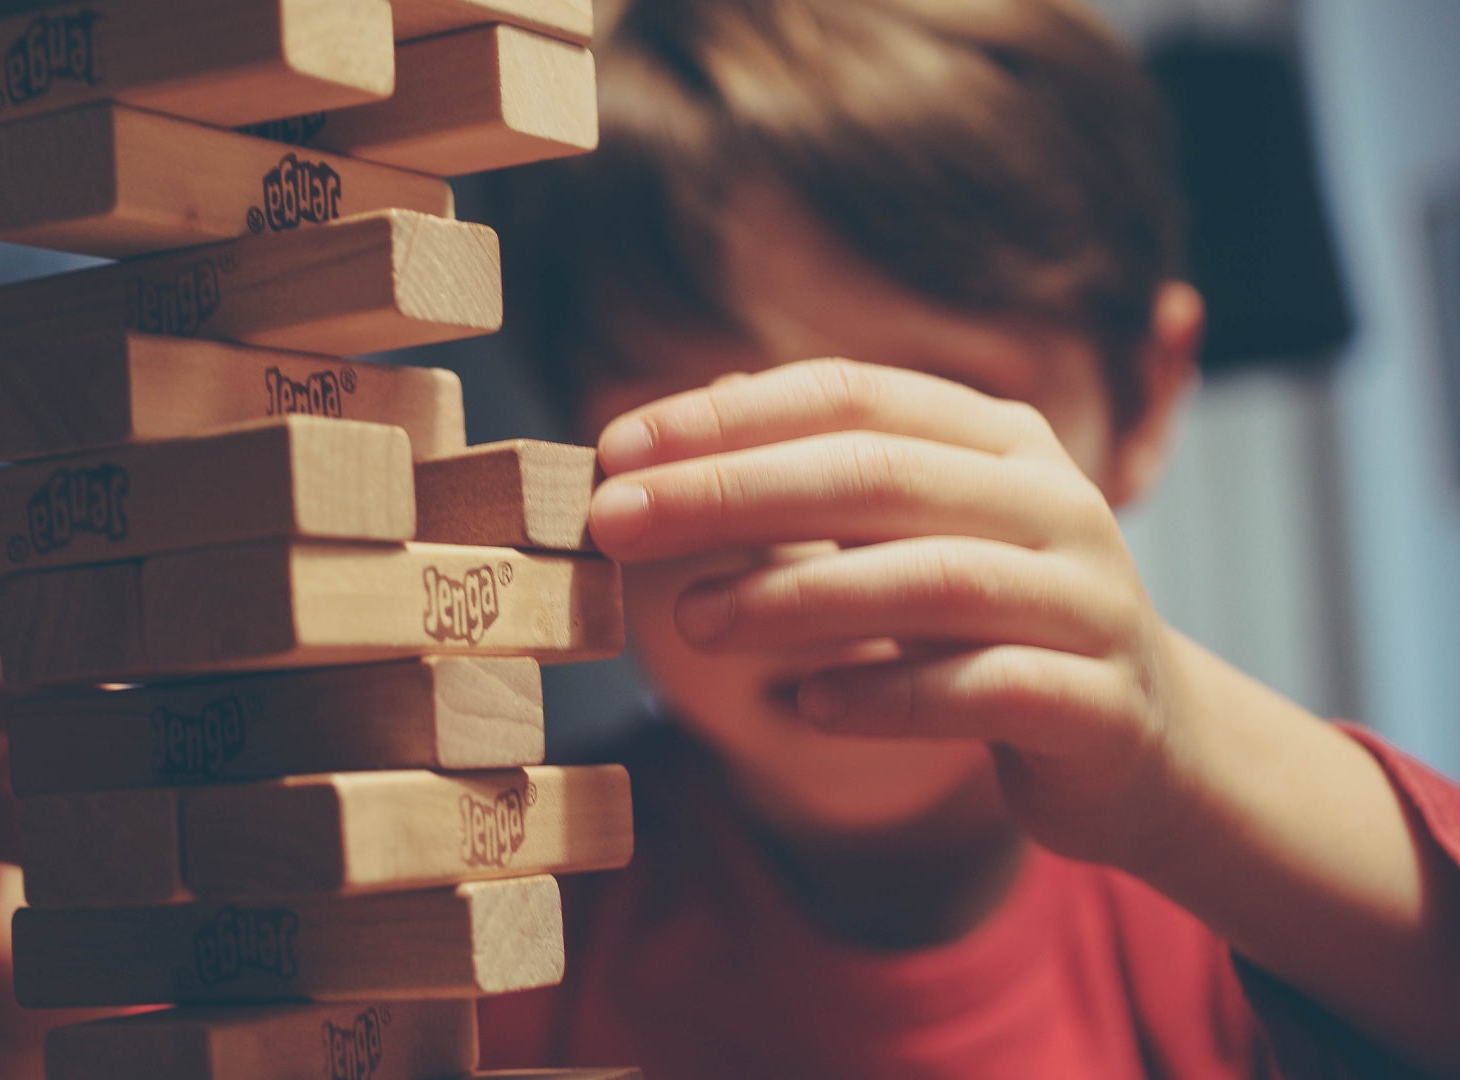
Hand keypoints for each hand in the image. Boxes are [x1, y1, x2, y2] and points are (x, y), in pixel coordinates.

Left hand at [587, 358, 1194, 868]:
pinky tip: (803, 707)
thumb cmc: (993, 627)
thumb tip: (700, 410)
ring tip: (692, 621)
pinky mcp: (1099, 705)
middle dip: (731, 491)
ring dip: (795, 595)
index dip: (726, 417)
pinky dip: (884, 696)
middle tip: (616, 521)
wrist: (1146, 748)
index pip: (849, 394)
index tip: (612, 449)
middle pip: (878, 473)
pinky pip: (981, 691)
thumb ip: (825, 475)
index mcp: (1000, 439)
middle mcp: (1053, 501)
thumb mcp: (915, 534)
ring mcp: (1087, 601)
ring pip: (931, 579)